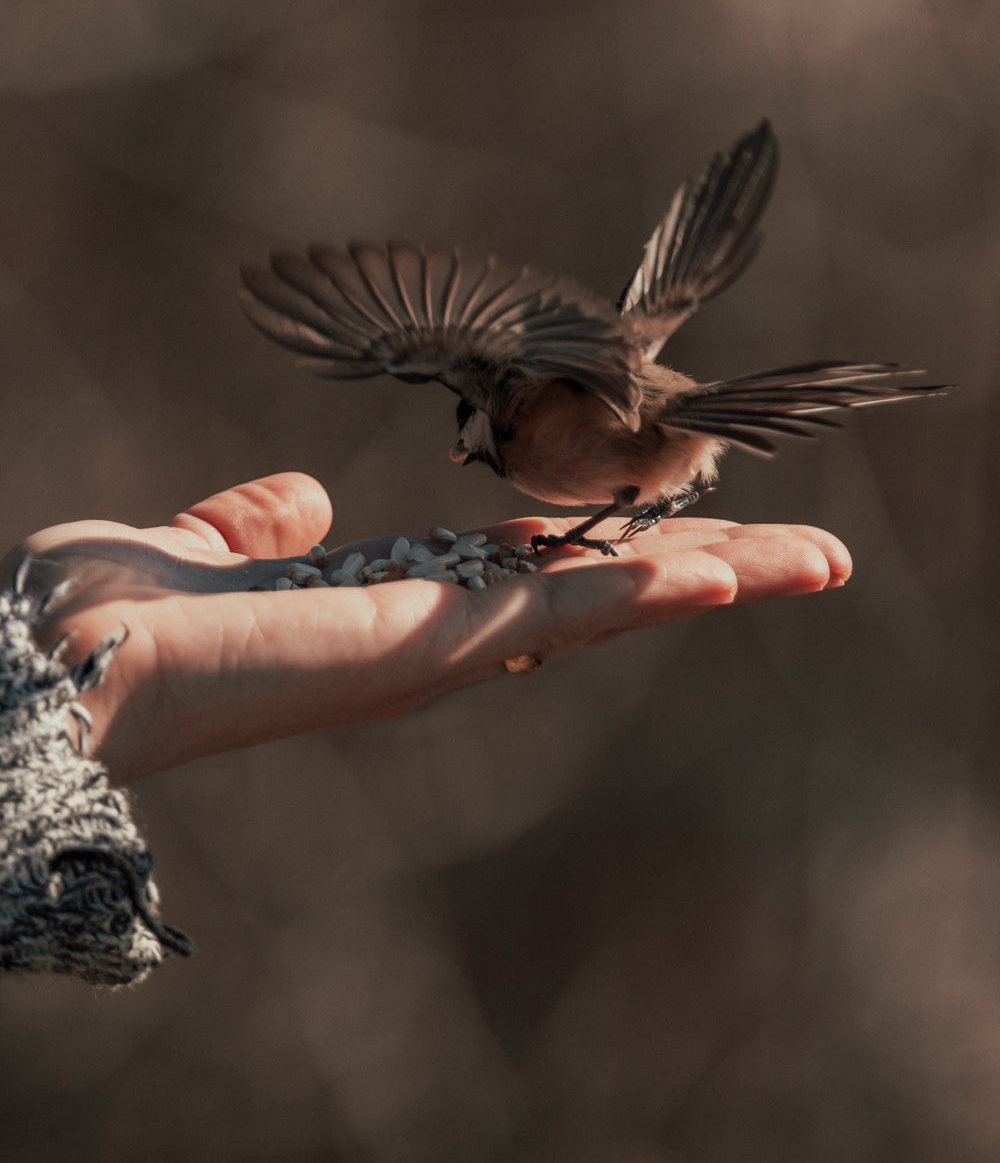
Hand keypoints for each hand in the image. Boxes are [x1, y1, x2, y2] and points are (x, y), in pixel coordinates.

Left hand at [1, 472, 850, 783]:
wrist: (50, 663)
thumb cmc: (103, 617)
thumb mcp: (195, 548)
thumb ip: (250, 525)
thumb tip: (296, 499)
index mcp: (386, 608)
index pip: (531, 576)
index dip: (611, 551)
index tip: (685, 528)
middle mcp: (428, 638)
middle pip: (593, 598)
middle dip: (702, 574)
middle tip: (809, 557)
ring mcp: (433, 648)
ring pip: (599, 608)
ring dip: (705, 580)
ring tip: (807, 561)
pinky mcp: (419, 644)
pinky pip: (551, 613)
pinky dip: (638, 590)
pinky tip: (718, 568)